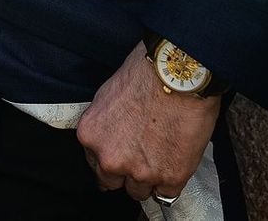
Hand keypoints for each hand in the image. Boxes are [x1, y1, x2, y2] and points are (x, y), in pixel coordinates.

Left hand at [76, 43, 219, 203]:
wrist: (176, 75)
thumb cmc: (144, 74)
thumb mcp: (107, 95)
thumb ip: (104, 125)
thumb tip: (110, 136)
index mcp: (91, 136)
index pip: (95, 164)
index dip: (110, 159)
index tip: (120, 156)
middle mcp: (111, 159)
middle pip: (114, 183)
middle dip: (125, 173)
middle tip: (140, 157)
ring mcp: (141, 172)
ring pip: (140, 191)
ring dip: (149, 178)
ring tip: (160, 155)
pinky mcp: (170, 177)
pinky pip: (167, 193)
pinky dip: (171, 180)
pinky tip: (175, 160)